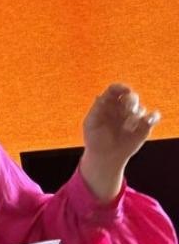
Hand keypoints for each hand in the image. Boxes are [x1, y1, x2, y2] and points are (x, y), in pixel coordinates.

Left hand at [81, 84, 160, 201]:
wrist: (105, 156)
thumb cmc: (95, 139)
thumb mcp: (91, 124)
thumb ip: (96, 110)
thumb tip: (100, 96)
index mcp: (108, 104)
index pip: (115, 90)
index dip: (121, 87)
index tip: (125, 90)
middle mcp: (122, 108)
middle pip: (131, 96)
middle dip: (130, 102)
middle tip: (127, 111)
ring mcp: (134, 116)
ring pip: (140, 108)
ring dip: (134, 116)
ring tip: (127, 129)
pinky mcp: (144, 126)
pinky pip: (153, 116)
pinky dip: (152, 116)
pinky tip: (147, 121)